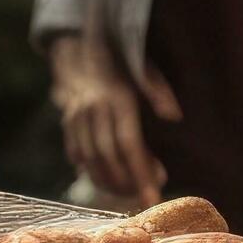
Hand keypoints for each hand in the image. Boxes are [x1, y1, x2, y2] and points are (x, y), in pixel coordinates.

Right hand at [48, 30, 177, 207]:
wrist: (76, 44)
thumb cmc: (118, 58)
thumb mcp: (141, 66)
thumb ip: (157, 90)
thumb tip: (175, 115)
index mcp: (116, 98)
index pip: (130, 144)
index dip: (142, 174)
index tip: (153, 198)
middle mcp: (94, 110)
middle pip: (109, 157)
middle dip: (127, 183)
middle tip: (143, 197)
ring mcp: (77, 117)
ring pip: (90, 159)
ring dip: (109, 182)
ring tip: (128, 193)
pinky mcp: (67, 122)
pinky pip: (76, 153)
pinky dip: (90, 171)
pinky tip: (105, 180)